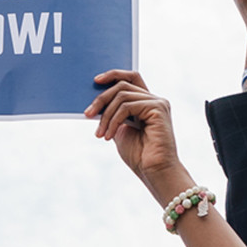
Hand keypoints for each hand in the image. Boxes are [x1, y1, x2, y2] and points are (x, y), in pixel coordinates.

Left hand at [85, 71, 184, 190]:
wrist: (154, 172)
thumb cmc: (139, 155)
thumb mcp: (119, 130)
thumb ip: (112, 115)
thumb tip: (95, 103)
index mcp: (147, 103)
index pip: (132, 77)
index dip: (114, 74)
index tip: (96, 80)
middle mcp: (154, 100)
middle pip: (123, 85)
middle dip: (101, 98)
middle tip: (88, 114)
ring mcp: (158, 103)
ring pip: (122, 95)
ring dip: (106, 115)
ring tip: (100, 133)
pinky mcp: (158, 109)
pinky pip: (127, 106)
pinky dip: (114, 120)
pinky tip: (108, 135)